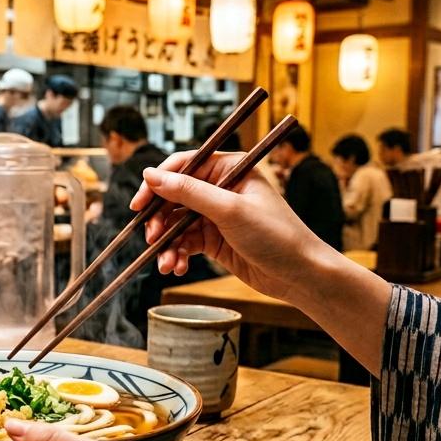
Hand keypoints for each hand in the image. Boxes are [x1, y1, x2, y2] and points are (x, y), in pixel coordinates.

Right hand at [132, 151, 333, 302]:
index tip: (139, 203)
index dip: (157, 183)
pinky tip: (176, 267)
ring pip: (176, 223)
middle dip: (159, 219)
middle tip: (151, 238)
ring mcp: (216, 215)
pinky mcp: (214, 239)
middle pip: (173, 197)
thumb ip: (188, 191)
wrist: (301, 274)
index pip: (182, 166)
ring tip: (166, 262)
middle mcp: (220, 188)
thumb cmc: (276, 235)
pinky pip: (185, 242)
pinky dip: (177, 254)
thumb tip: (151, 174)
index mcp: (229, 169)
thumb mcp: (229, 210)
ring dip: (166, 243)